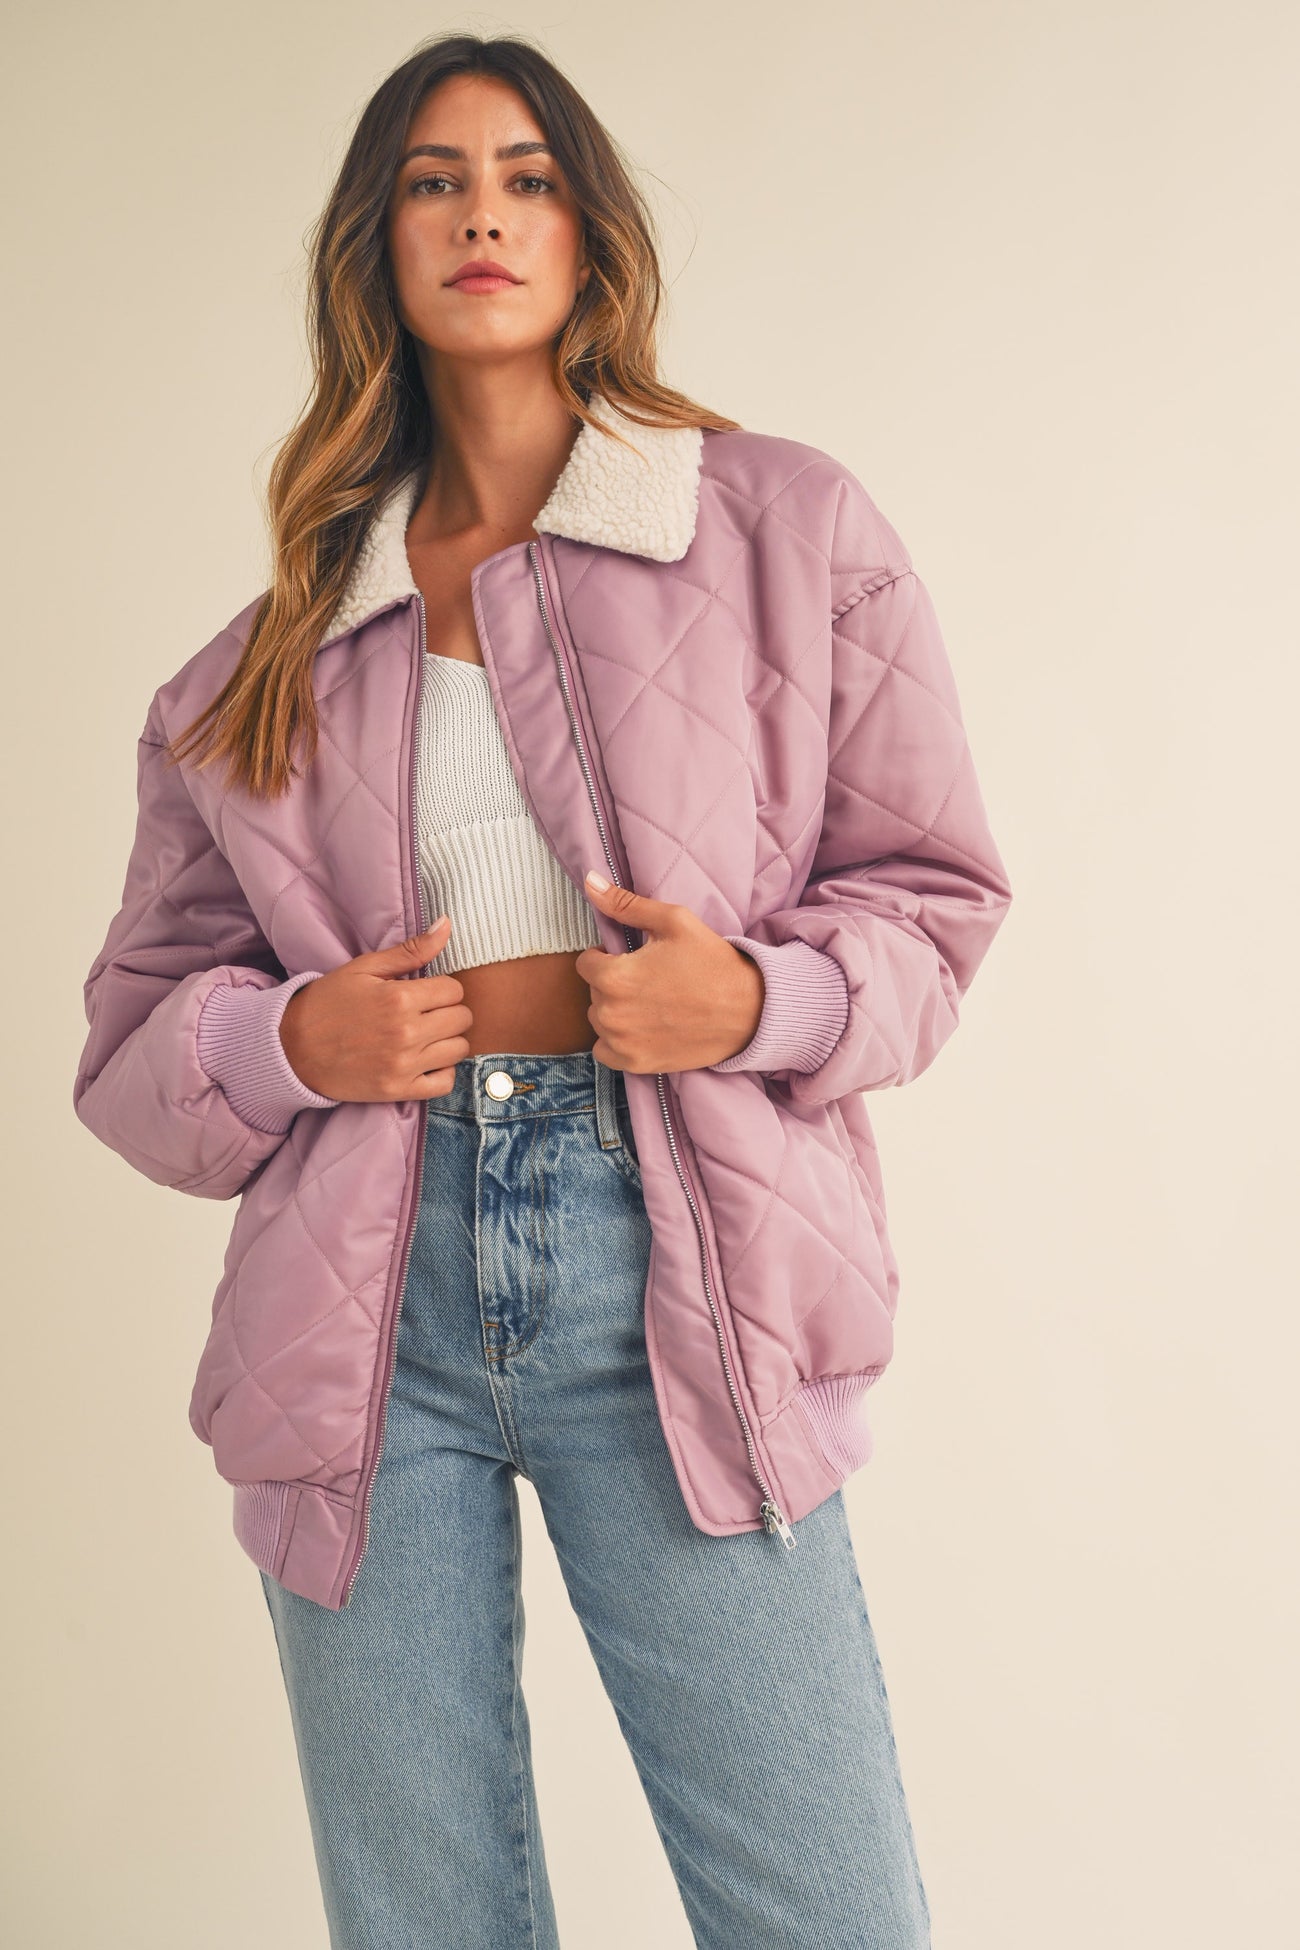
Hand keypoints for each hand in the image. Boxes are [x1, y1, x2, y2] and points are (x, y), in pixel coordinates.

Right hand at [279, 915, 472, 1101]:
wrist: (291, 1048)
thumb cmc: (327, 1003)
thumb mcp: (363, 968)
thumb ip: (410, 950)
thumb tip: (446, 925)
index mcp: (399, 998)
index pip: (454, 990)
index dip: (443, 988)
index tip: (427, 992)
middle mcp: (406, 1032)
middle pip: (462, 1019)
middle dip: (449, 1011)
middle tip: (428, 1012)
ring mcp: (404, 1065)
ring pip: (459, 1049)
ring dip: (448, 1039)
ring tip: (427, 1035)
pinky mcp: (398, 1090)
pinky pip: (445, 1082)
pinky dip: (442, 1071)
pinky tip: (426, 1060)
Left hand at [577, 870, 763, 1071]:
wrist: (749, 1010)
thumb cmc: (712, 962)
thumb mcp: (673, 921)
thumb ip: (625, 904)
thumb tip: (589, 881)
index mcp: (614, 976)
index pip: (586, 963)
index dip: (608, 956)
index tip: (634, 959)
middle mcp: (610, 1014)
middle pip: (594, 992)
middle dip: (614, 983)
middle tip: (650, 980)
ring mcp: (622, 1043)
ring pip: (599, 1021)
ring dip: (615, 1011)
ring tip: (650, 1003)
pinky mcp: (636, 1064)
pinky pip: (605, 1051)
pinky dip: (617, 1041)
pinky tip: (643, 1028)